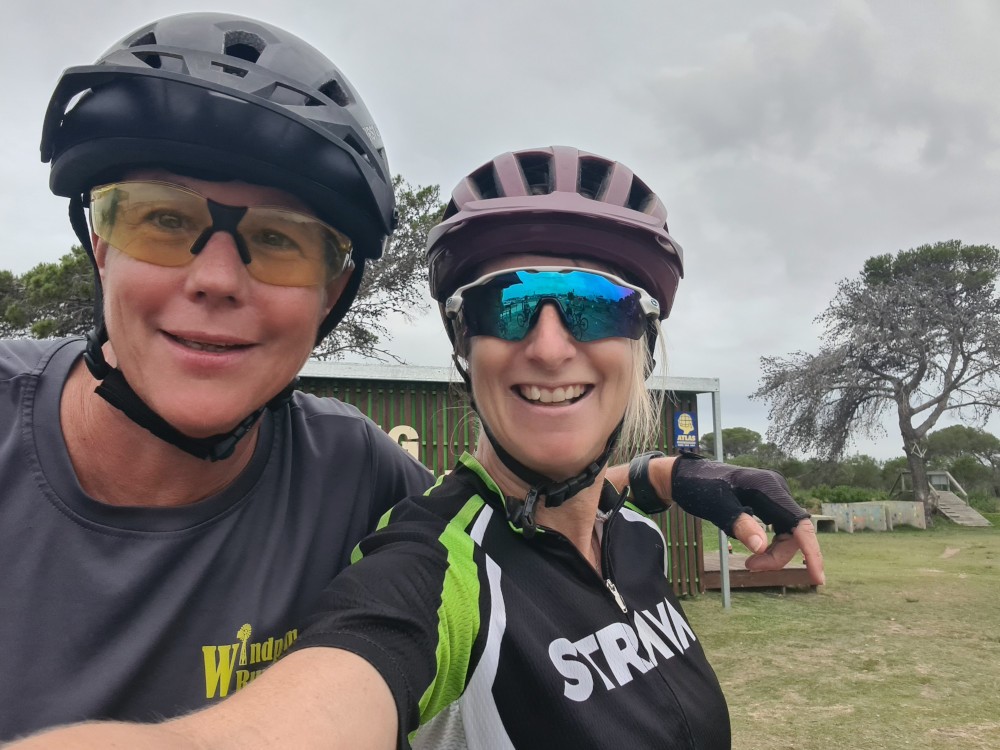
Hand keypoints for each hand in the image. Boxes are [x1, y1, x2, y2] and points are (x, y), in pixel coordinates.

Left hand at [668, 455, 825, 584]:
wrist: (686, 477)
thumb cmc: (700, 489)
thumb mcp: (717, 509)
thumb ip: (740, 525)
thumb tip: (761, 547)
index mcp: (769, 487)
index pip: (800, 523)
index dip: (811, 551)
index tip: (817, 578)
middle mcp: (777, 489)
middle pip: (793, 532)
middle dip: (776, 556)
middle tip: (749, 568)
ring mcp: (774, 495)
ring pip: (786, 533)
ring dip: (772, 552)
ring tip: (748, 563)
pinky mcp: (768, 502)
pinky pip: (778, 528)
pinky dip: (768, 543)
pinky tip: (752, 548)